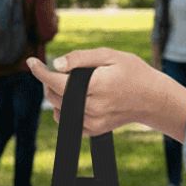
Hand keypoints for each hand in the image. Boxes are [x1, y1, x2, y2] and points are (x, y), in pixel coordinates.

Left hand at [27, 48, 160, 135]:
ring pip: (58, 110)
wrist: (153, 99)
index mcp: (96, 86)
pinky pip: (68, 122)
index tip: (31, 62)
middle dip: (50, 81)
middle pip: (54, 96)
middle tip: (60, 70)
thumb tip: (56, 64)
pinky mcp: (95, 130)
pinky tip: (76, 100)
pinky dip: (65, 111)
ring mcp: (94, 121)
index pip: (57, 82)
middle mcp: (93, 107)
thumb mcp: (110, 55)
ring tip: (69, 85)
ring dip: (56, 97)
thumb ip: (81, 58)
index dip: (40, 71)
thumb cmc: (133, 73)